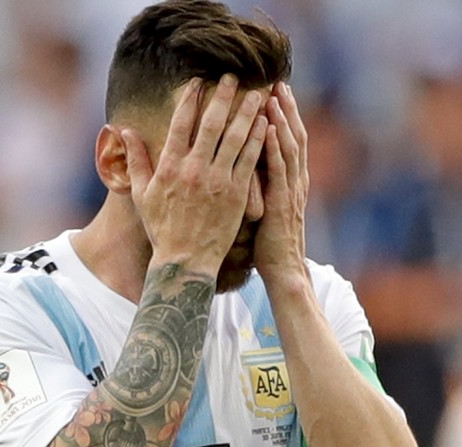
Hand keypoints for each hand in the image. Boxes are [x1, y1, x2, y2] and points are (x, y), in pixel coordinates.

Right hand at [122, 74, 267, 275]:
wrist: (185, 261)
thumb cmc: (161, 229)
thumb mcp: (141, 195)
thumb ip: (136, 161)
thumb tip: (125, 131)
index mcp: (170, 166)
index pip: (181, 123)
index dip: (191, 98)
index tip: (199, 81)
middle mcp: (194, 169)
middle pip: (212, 123)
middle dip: (224, 96)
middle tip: (234, 77)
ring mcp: (218, 181)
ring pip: (236, 138)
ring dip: (248, 112)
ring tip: (258, 94)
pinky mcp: (236, 194)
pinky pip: (249, 160)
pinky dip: (258, 140)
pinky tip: (265, 124)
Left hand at [253, 82, 309, 281]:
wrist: (284, 272)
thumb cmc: (270, 245)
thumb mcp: (267, 211)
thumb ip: (261, 188)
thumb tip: (245, 171)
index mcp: (289, 183)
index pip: (287, 142)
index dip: (282, 117)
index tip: (271, 93)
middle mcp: (294, 182)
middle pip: (292, 137)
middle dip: (285, 109)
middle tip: (276, 82)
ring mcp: (291, 191)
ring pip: (289, 147)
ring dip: (282, 119)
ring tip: (274, 94)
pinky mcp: (283, 203)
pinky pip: (280, 169)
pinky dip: (277, 146)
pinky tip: (271, 126)